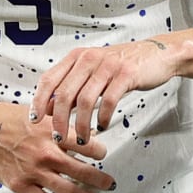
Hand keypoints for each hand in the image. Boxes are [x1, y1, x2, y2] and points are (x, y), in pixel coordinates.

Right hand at [0, 103, 111, 192]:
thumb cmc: (7, 118)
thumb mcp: (38, 110)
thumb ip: (61, 115)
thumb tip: (83, 111)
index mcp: (53, 132)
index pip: (90, 146)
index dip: (101, 152)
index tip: (102, 155)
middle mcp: (46, 153)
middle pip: (85, 173)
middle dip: (102, 181)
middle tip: (109, 184)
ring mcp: (33, 172)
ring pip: (69, 192)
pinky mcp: (20, 185)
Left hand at [33, 39, 179, 143]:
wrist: (157, 54)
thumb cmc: (123, 65)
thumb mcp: (93, 69)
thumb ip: (73, 84)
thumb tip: (50, 107)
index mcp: (77, 57)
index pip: (49, 79)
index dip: (39, 101)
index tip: (35, 119)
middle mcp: (89, 58)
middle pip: (64, 94)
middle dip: (59, 120)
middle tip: (59, 137)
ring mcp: (108, 66)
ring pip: (85, 100)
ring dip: (80, 124)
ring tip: (81, 138)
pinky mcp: (126, 74)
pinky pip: (109, 101)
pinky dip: (103, 117)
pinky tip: (102, 125)